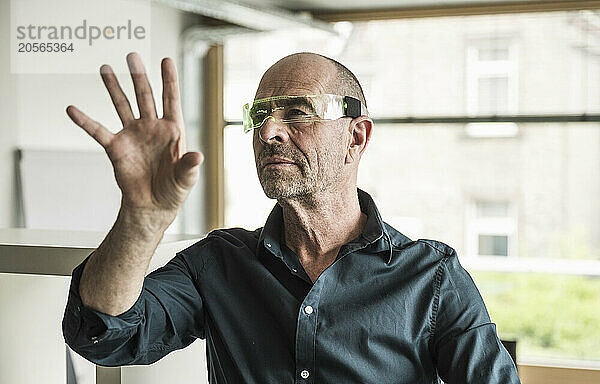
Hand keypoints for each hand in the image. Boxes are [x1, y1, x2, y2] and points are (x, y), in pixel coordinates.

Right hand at [66, 52, 202, 220]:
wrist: (153, 206)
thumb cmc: (173, 191)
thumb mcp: (186, 178)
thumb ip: (189, 166)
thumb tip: (197, 156)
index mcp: (173, 131)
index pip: (171, 100)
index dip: (169, 81)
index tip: (166, 60)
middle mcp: (152, 128)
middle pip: (145, 96)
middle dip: (139, 76)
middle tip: (131, 56)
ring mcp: (133, 135)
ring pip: (123, 105)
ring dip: (114, 87)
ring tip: (105, 68)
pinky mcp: (116, 148)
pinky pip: (98, 131)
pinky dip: (85, 121)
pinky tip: (73, 109)